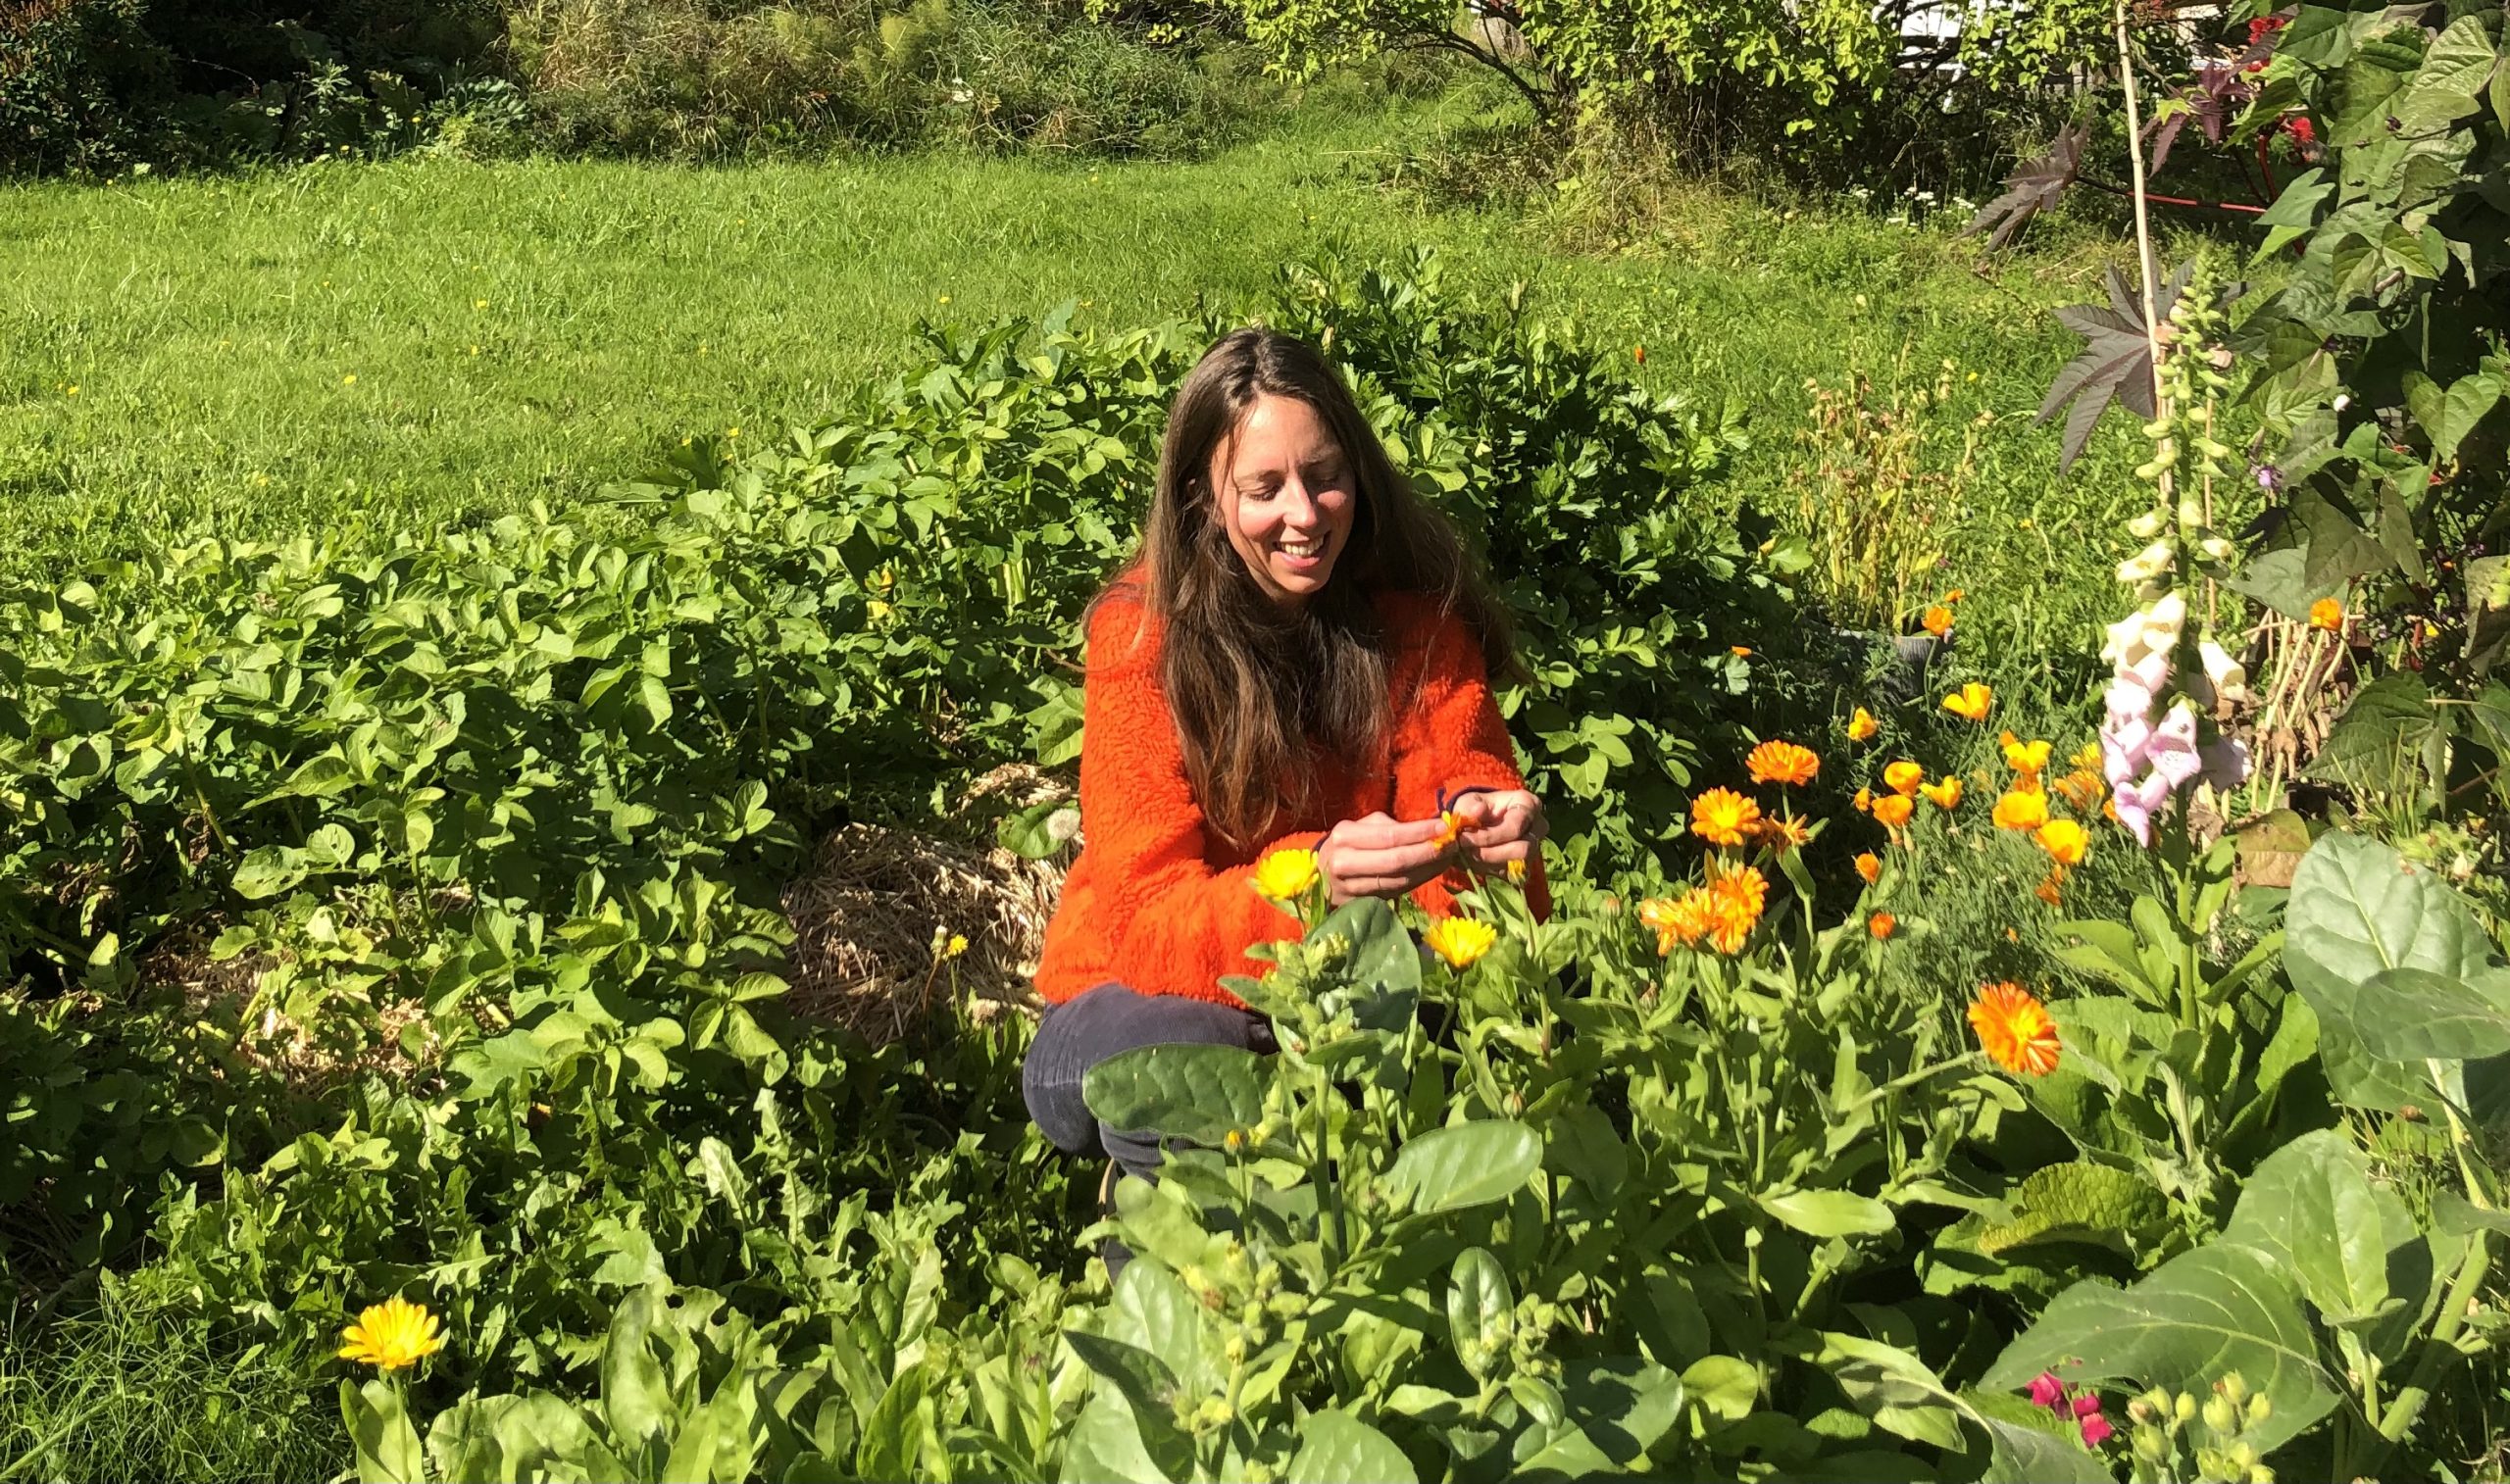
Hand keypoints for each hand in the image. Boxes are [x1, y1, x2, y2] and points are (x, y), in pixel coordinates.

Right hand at [1318, 812, 1451, 904]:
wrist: (1319, 875)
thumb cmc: (1348, 844)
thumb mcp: (1362, 827)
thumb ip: (1392, 827)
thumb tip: (1430, 828)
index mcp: (1345, 836)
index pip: (1390, 836)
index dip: (1420, 833)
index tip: (1445, 828)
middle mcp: (1344, 863)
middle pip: (1396, 861)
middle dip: (1429, 853)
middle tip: (1452, 845)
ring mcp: (1350, 888)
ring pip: (1400, 880)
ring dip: (1429, 869)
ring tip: (1448, 857)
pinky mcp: (1359, 904)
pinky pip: (1396, 892)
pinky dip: (1419, 881)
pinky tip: (1432, 871)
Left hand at [1447, 789, 1545, 876]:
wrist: (1477, 823)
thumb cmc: (1475, 808)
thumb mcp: (1467, 803)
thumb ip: (1470, 807)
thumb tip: (1479, 810)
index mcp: (1528, 804)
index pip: (1515, 827)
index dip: (1489, 837)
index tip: (1463, 838)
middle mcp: (1538, 825)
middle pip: (1523, 849)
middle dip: (1490, 853)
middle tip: (1466, 850)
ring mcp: (1535, 846)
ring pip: (1518, 864)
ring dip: (1490, 862)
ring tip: (1468, 853)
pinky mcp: (1527, 863)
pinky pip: (1513, 875)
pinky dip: (1492, 870)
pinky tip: (1477, 861)